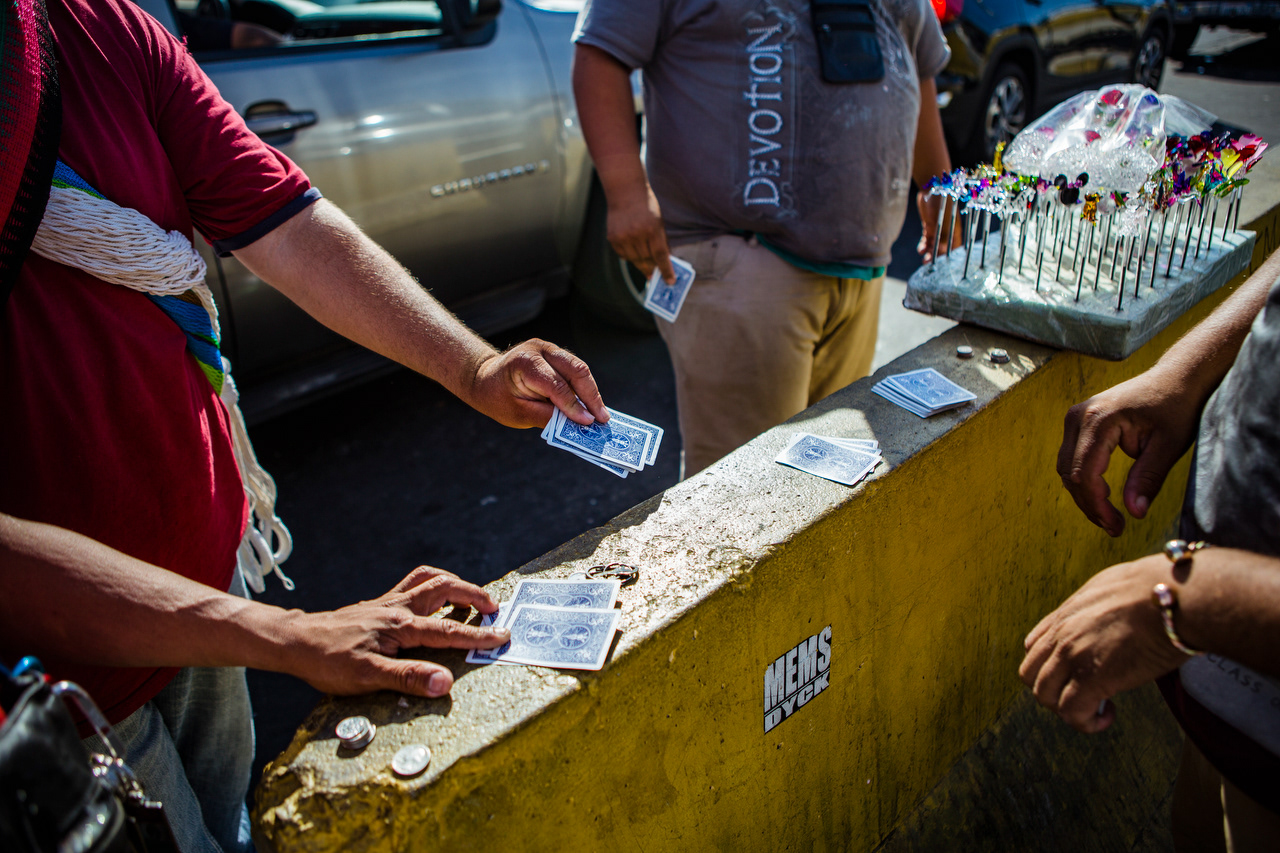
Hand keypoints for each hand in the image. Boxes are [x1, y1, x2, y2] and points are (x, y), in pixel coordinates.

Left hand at [282, 566, 506, 697]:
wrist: (295, 642)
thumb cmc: (327, 661)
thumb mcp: (367, 676)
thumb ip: (408, 678)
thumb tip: (444, 683)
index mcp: (400, 625)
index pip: (448, 630)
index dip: (478, 635)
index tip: (502, 637)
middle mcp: (397, 608)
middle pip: (444, 587)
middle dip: (473, 594)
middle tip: (493, 608)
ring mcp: (386, 603)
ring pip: (428, 579)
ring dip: (454, 583)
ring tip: (471, 597)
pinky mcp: (377, 606)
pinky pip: (412, 585)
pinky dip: (431, 586)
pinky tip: (431, 601)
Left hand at [468, 338, 607, 428]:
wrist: (485, 379)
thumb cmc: (498, 398)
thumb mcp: (518, 414)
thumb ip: (547, 417)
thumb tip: (576, 423)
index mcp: (526, 362)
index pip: (556, 384)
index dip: (574, 405)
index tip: (588, 422)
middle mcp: (540, 349)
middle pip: (575, 370)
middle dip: (591, 396)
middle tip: (603, 419)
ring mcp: (549, 348)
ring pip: (579, 368)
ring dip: (591, 392)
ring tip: (600, 414)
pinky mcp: (556, 354)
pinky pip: (575, 370)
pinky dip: (584, 387)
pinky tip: (590, 405)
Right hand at [606, 186, 674, 283]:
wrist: (625, 191)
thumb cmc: (646, 206)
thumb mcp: (659, 221)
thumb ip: (661, 241)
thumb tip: (663, 262)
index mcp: (652, 229)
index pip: (660, 255)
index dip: (666, 270)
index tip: (670, 281)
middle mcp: (636, 234)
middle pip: (647, 260)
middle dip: (653, 269)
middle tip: (655, 275)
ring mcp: (623, 237)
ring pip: (634, 260)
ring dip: (641, 264)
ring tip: (646, 266)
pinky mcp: (613, 238)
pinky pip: (623, 255)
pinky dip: (629, 256)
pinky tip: (633, 253)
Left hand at [916, 191, 960, 263]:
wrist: (931, 187)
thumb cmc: (942, 204)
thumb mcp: (943, 223)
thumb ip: (943, 239)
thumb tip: (942, 255)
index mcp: (955, 231)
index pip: (955, 249)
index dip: (949, 258)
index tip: (942, 266)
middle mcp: (948, 231)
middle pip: (943, 249)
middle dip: (936, 257)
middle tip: (928, 263)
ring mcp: (938, 228)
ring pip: (934, 245)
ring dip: (928, 253)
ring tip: (923, 259)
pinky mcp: (929, 225)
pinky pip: (927, 239)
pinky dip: (923, 245)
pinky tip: (920, 249)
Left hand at [1019, 554, 1188, 732]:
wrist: (1174, 597)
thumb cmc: (1157, 590)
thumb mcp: (1111, 588)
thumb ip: (1098, 607)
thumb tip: (1110, 617)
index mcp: (1066, 614)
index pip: (1034, 646)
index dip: (1051, 665)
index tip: (1074, 673)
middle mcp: (1061, 634)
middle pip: (1031, 674)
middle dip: (1053, 690)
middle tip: (1083, 694)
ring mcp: (1072, 656)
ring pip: (1044, 696)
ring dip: (1066, 708)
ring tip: (1096, 706)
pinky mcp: (1092, 678)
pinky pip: (1072, 713)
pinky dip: (1085, 722)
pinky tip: (1108, 714)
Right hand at [1056, 371, 1200, 536]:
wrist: (1176, 377)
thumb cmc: (1176, 405)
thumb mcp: (1168, 446)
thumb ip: (1148, 479)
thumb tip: (1134, 513)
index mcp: (1100, 419)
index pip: (1085, 473)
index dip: (1098, 505)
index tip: (1117, 526)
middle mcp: (1080, 416)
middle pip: (1070, 474)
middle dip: (1089, 505)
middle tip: (1114, 527)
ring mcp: (1076, 417)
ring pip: (1067, 468)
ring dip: (1084, 495)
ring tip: (1110, 516)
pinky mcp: (1079, 422)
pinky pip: (1072, 458)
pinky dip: (1084, 480)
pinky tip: (1104, 494)